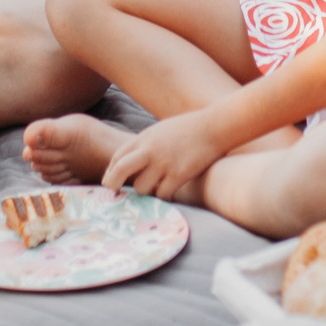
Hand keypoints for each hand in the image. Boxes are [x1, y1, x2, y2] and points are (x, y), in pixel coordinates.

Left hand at [101, 111, 226, 199]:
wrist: (215, 126)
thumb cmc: (188, 129)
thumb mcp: (161, 131)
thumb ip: (145, 146)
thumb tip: (132, 165)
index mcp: (144, 138)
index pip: (117, 157)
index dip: (111, 173)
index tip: (111, 184)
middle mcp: (150, 150)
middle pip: (120, 171)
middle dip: (113, 185)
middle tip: (114, 195)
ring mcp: (164, 163)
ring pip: (141, 188)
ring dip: (146, 193)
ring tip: (155, 190)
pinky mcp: (179, 174)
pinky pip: (162, 195)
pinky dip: (163, 198)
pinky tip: (168, 195)